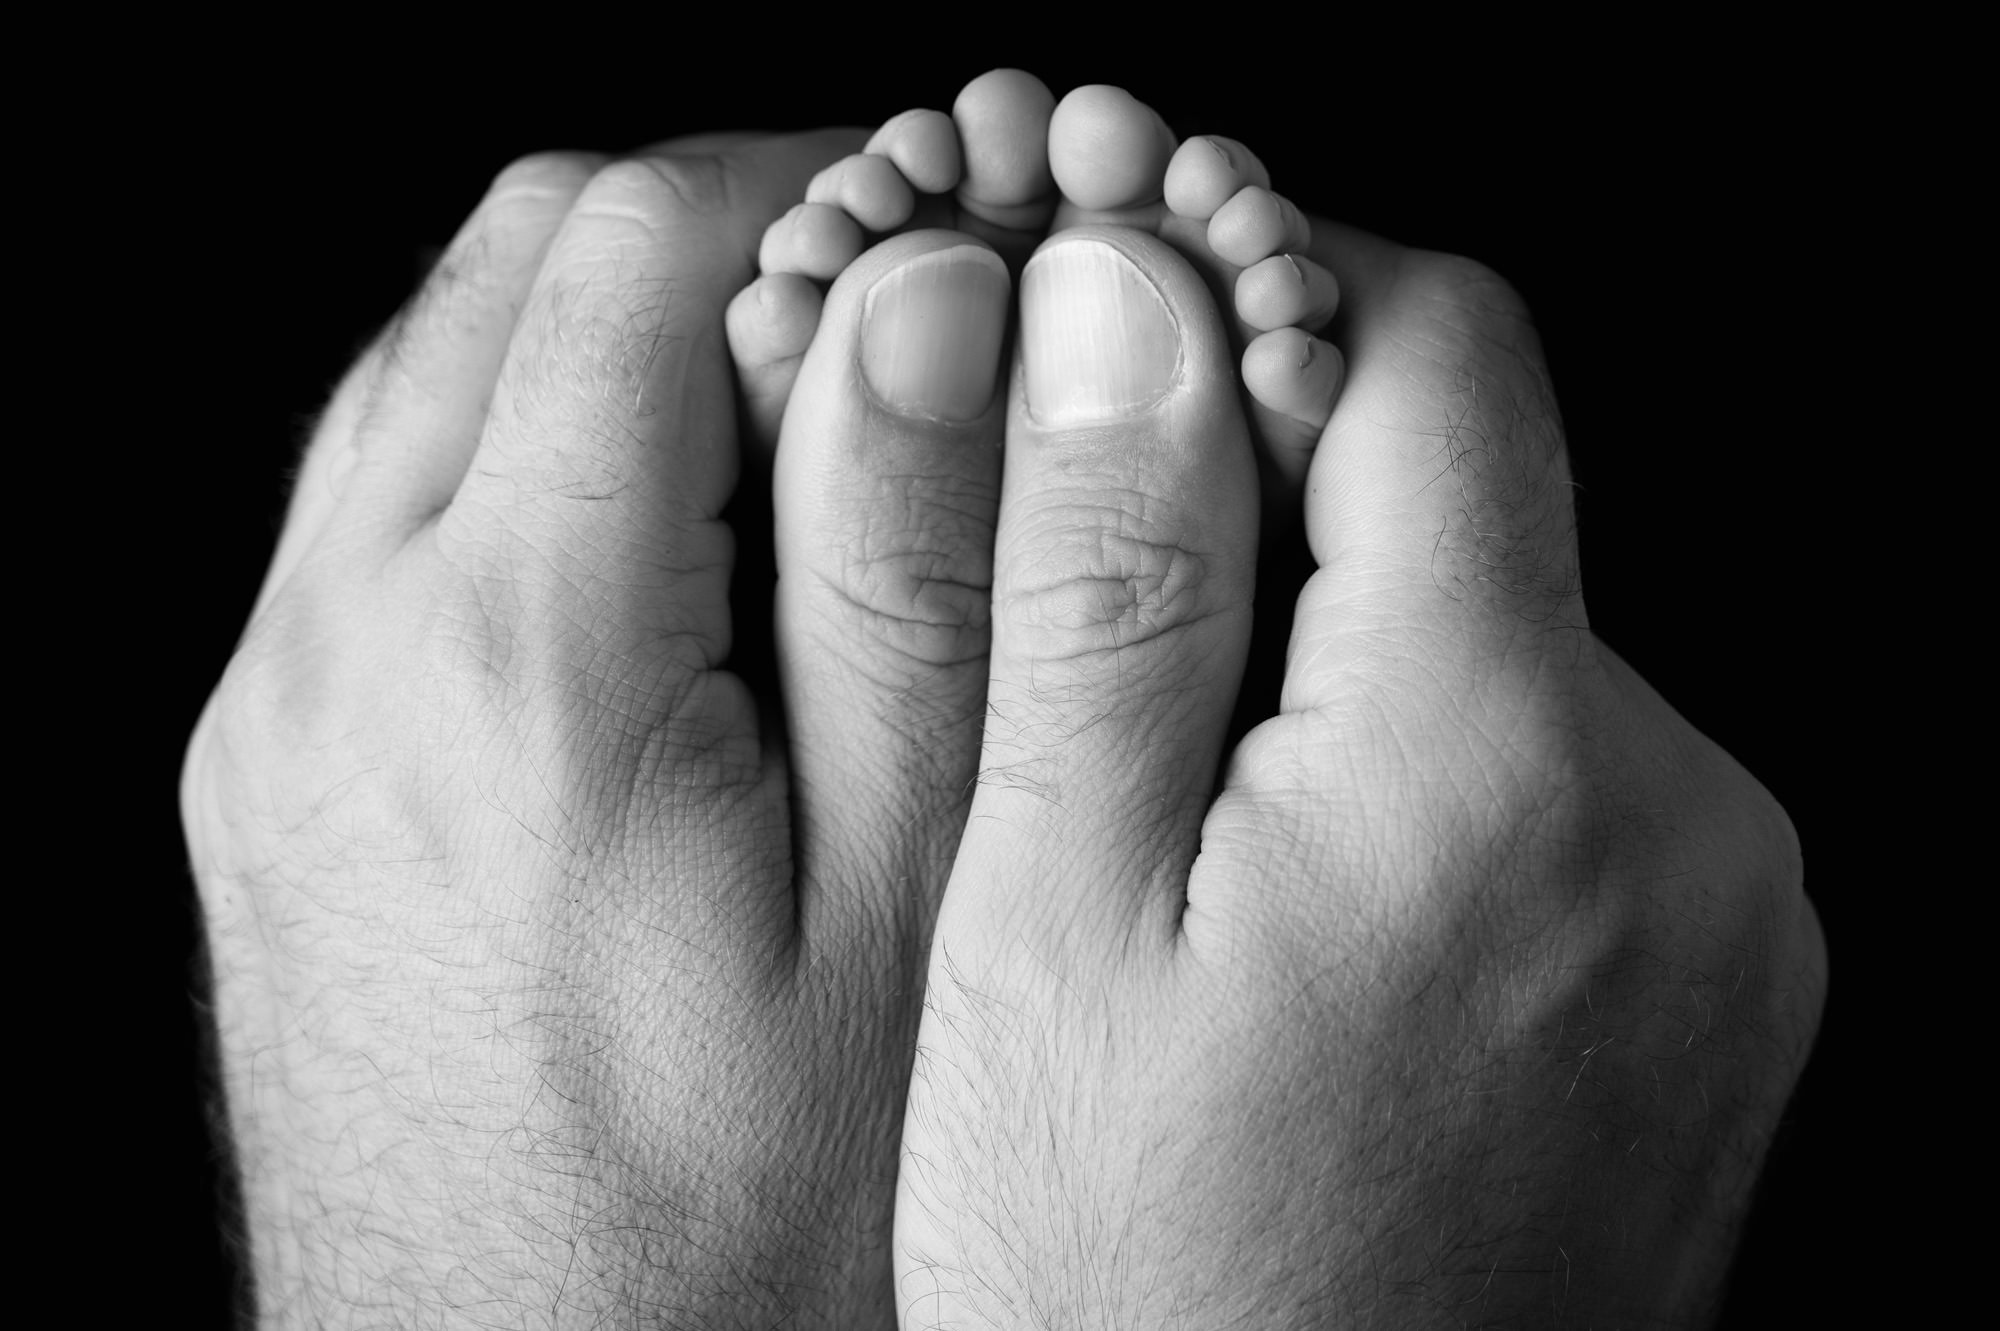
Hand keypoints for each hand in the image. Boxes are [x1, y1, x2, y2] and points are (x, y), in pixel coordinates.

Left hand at [180, 127, 1006, 1325]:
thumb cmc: (749, 1228)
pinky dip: (523, 441)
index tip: (948, 218)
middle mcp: (341, 650)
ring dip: (613, 327)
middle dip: (715, 225)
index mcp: (515, 658)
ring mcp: (278, 711)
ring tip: (792, 405)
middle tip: (891, 292)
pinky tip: (655, 538)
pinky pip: (375, 502)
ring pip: (429, 367)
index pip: (635, 250)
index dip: (816, 183)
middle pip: (508, 267)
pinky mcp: (271, 776)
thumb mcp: (909, 909)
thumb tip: (929, 305)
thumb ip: (919, 583)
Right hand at [895, 215, 1826, 1326]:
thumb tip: (1123, 293)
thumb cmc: (1136, 1276)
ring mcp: (1725, 919)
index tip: (1134, 321)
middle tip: (1088, 587)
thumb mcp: (1053, 909)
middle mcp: (1681, 816)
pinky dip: (1425, 768)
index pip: (1435, 352)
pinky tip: (1291, 895)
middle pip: (1481, 501)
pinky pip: (1569, 782)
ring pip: (1513, 645)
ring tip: (1173, 798)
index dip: (1269, 286)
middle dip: (1282, 486)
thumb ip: (1106, 577)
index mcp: (1501, 755)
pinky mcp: (1718, 997)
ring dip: (1346, 644)